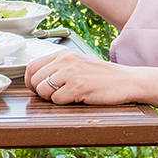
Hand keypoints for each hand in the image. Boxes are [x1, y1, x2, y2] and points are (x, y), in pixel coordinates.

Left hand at [24, 50, 147, 106]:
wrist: (127, 81)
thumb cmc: (103, 76)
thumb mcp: (79, 64)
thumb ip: (60, 68)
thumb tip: (37, 80)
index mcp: (63, 54)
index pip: (32, 66)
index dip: (31, 81)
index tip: (37, 89)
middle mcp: (65, 61)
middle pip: (34, 79)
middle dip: (39, 92)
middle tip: (53, 96)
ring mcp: (71, 73)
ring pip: (42, 90)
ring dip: (51, 99)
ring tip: (66, 97)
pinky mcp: (78, 87)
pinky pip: (57, 100)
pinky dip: (63, 103)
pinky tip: (76, 99)